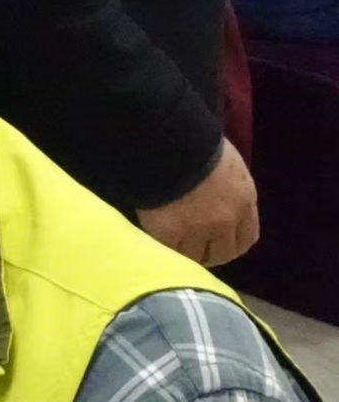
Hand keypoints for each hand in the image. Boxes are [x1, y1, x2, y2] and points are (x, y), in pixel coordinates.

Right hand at [137, 137, 258, 266]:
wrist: (170, 146)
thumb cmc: (199, 143)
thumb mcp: (228, 165)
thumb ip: (230, 188)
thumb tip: (218, 196)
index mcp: (244, 201)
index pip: (246, 238)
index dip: (232, 243)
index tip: (219, 241)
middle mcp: (225, 222)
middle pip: (222, 254)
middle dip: (210, 254)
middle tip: (195, 249)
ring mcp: (197, 230)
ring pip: (195, 257)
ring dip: (186, 254)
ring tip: (172, 246)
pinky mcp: (168, 234)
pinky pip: (168, 251)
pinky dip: (163, 248)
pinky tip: (156, 240)